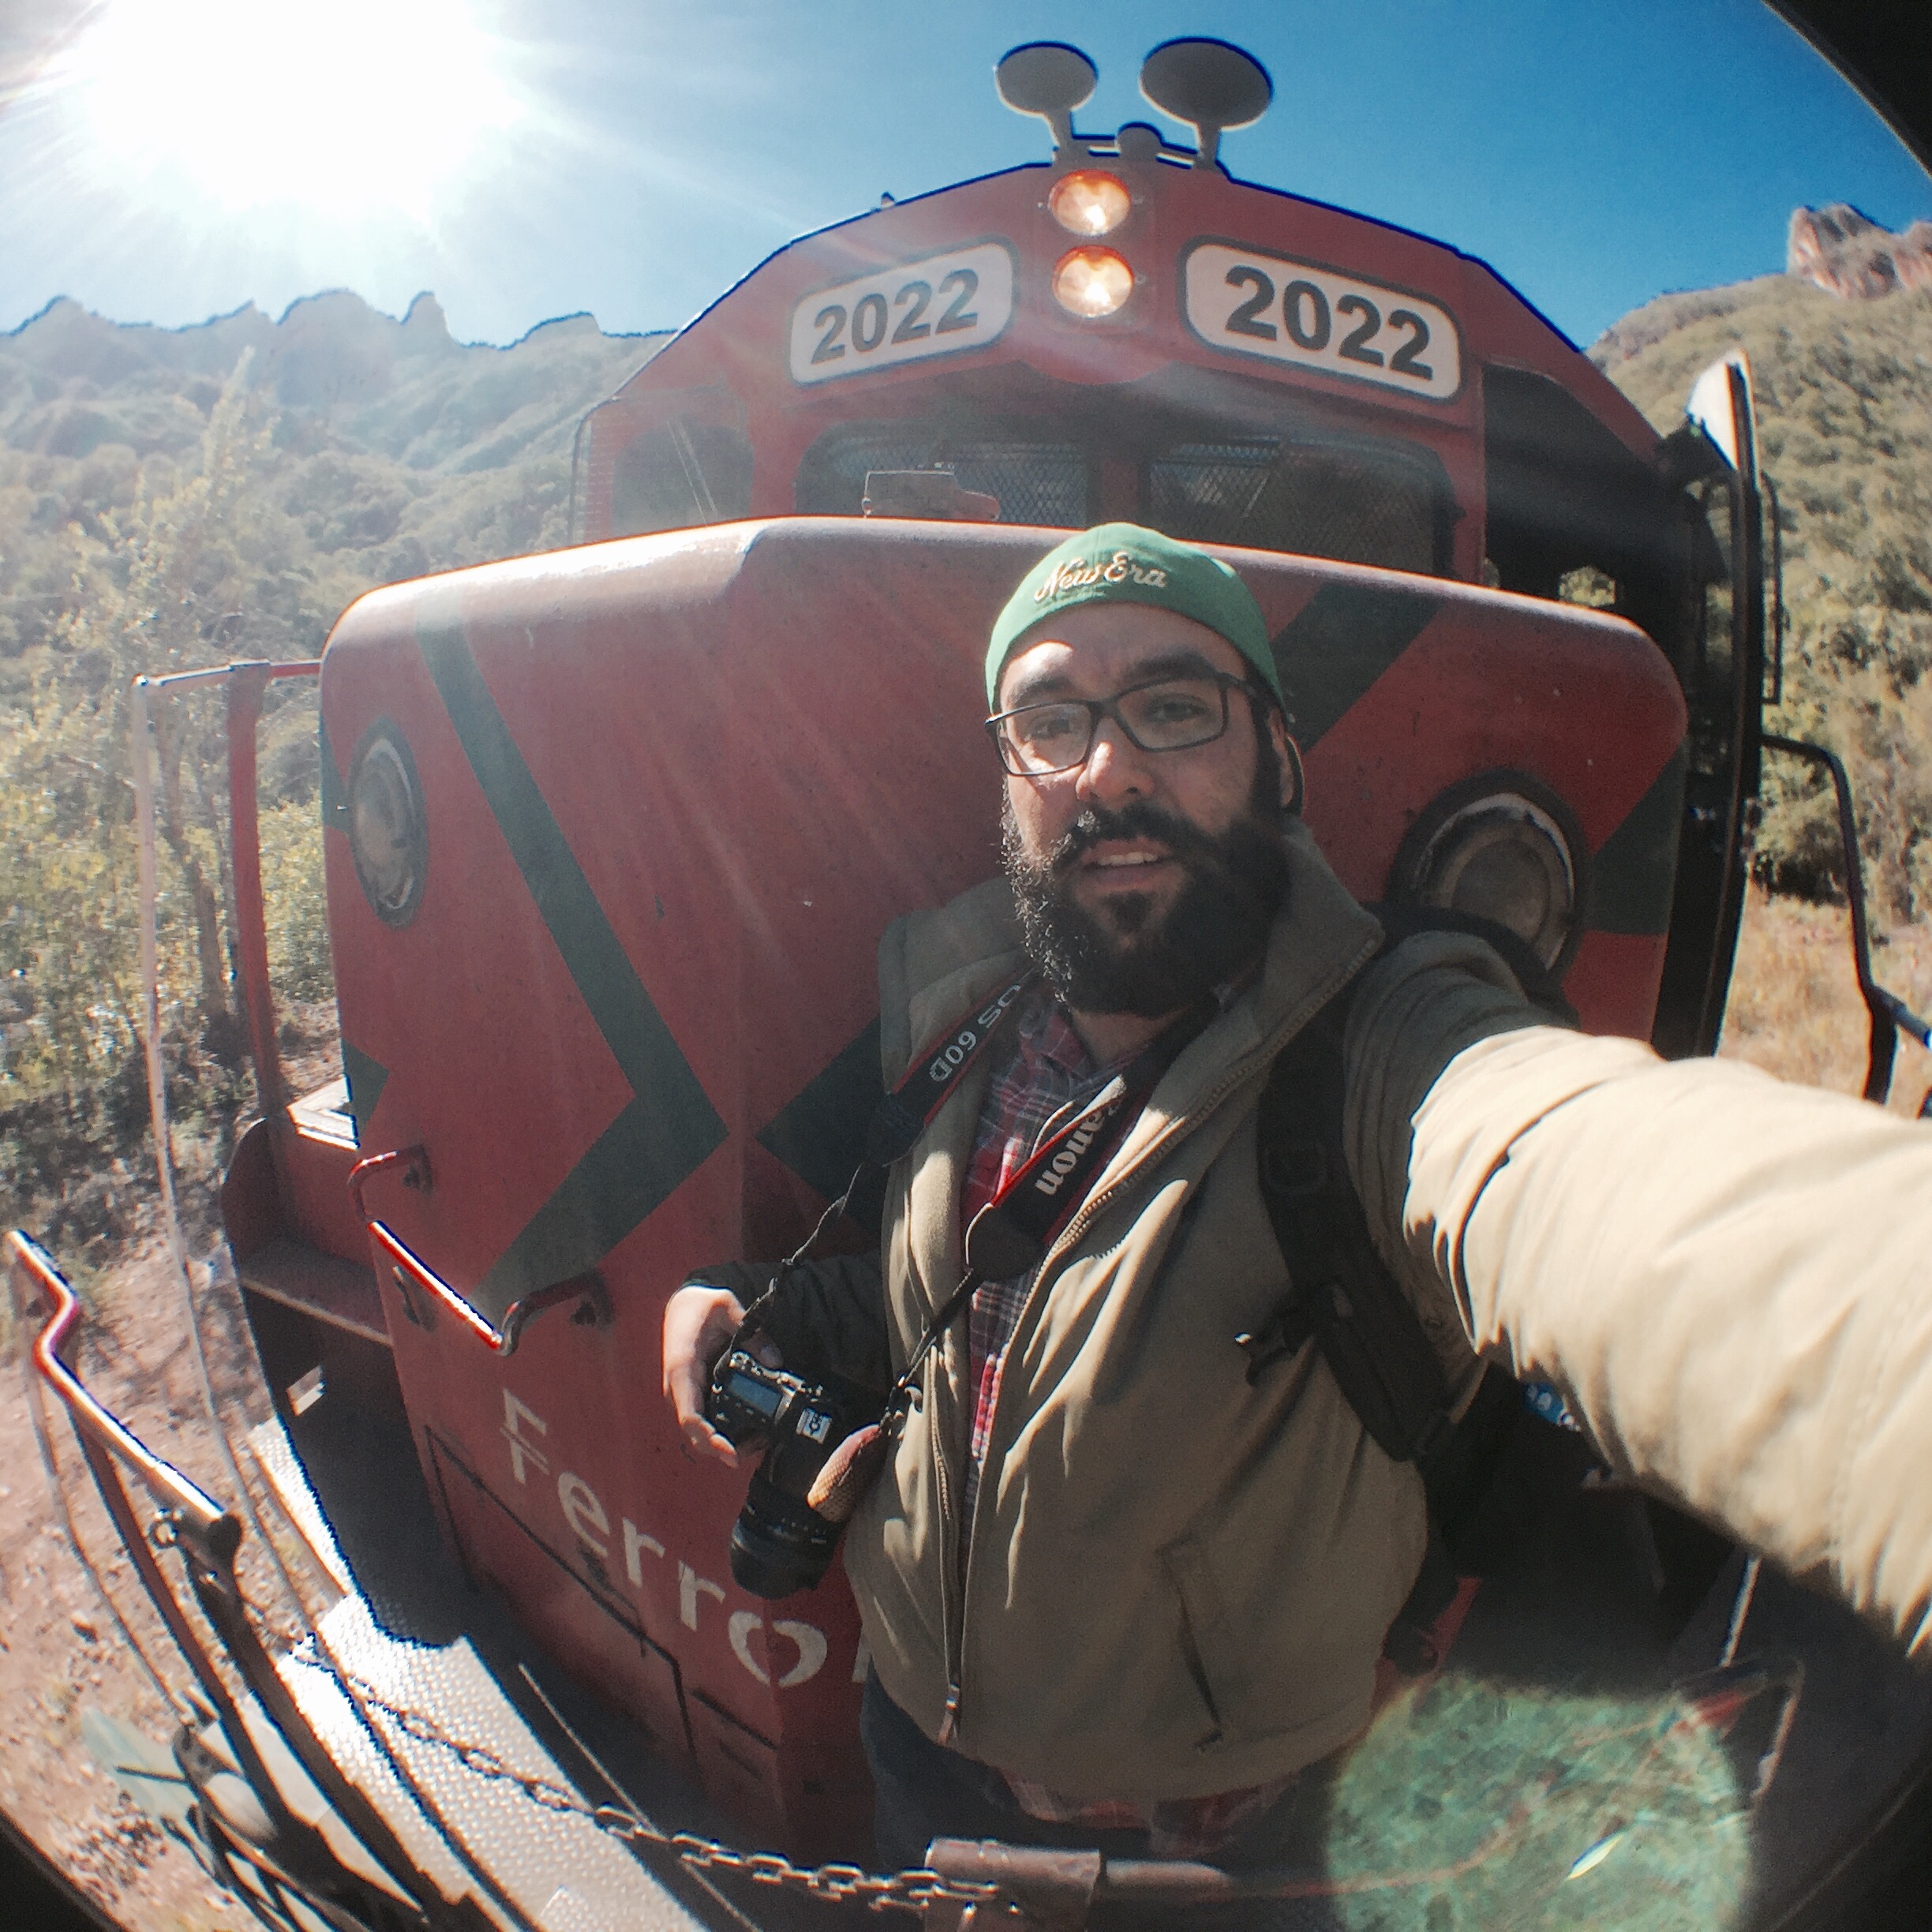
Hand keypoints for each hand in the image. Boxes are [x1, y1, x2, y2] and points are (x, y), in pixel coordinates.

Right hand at [661, 1283, 779, 1466]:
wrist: (681, 1305)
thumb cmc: (700, 1306)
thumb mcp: (727, 1307)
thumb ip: (752, 1333)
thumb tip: (776, 1362)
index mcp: (682, 1370)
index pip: (691, 1417)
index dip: (711, 1440)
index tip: (732, 1454)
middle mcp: (678, 1389)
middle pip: (696, 1433)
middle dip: (724, 1448)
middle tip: (759, 1447)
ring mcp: (684, 1394)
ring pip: (701, 1430)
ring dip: (726, 1442)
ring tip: (760, 1442)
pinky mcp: (693, 1393)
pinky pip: (706, 1419)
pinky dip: (723, 1430)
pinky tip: (749, 1431)